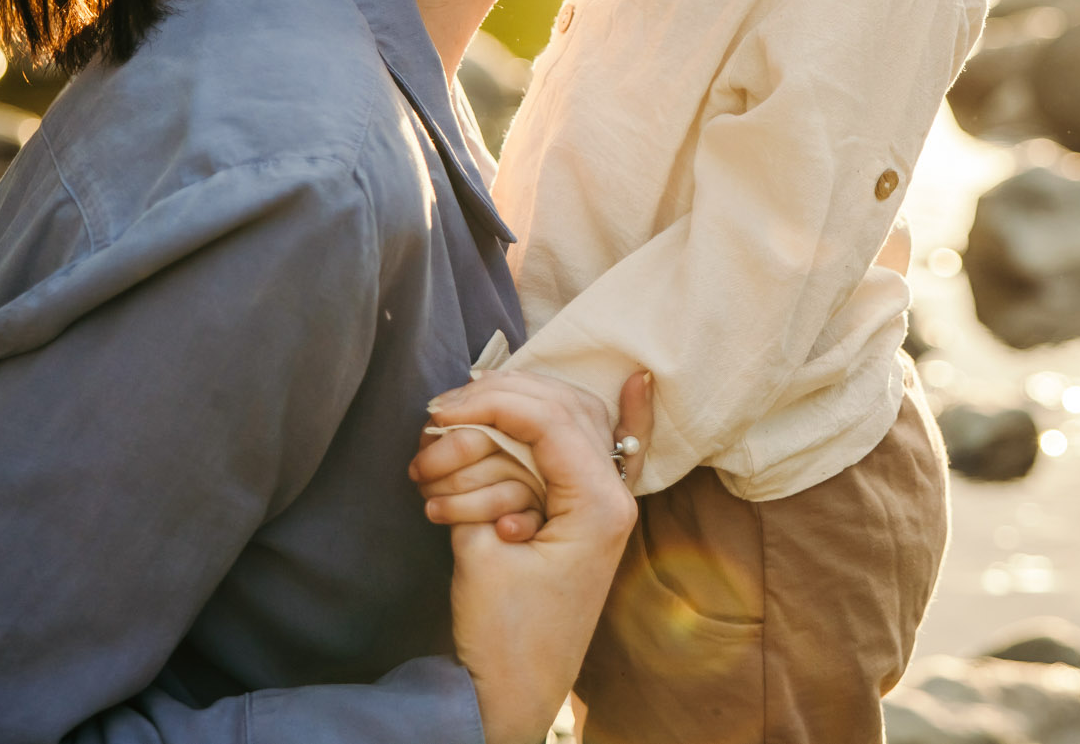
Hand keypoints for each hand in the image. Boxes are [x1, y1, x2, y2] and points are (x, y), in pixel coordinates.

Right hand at [432, 373, 649, 743]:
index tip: (440, 410)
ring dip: (502, 430)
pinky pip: (596, 451)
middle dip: (497, 404)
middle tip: (438, 415)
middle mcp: (611, 497)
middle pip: (564, 408)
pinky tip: (641, 385)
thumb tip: (460, 424)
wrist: (517, 695)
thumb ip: (480, 479)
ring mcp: (602, 503)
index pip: (551, 419)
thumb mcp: (481, 553)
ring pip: (564, 426)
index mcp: (600, 506)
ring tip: (444, 457)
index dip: (494, 401)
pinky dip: (616, 418)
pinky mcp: (581, 513)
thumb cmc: (502, 637)